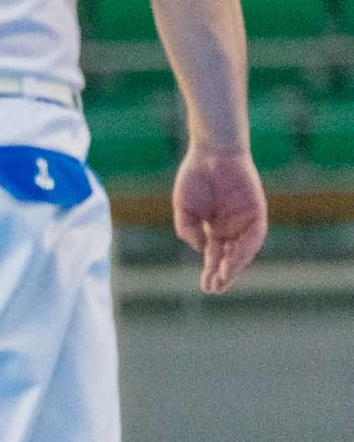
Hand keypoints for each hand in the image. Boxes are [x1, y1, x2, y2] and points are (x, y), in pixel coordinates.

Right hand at [171, 143, 267, 294]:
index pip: (215, 256)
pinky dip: (246, 248)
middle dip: (224, 274)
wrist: (212, 152)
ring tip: (224, 278)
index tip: (206, 288)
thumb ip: (188, 229)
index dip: (211, 272)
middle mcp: (232, 228)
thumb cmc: (195, 177)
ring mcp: (245, 220)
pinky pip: (255, 234)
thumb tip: (201, 250)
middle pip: (231, 257)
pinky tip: (235, 259)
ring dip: (235, 265)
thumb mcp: (183, 208)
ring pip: (243, 249)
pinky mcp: (256, 210)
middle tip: (215, 289)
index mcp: (215, 228)